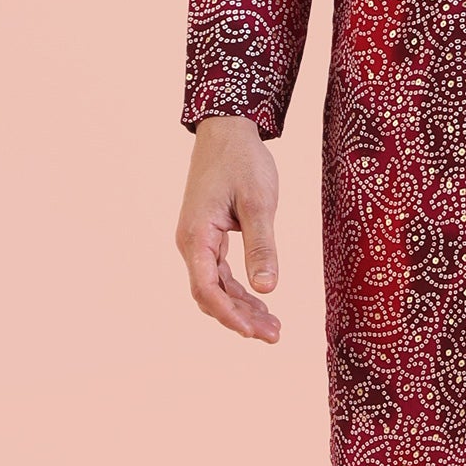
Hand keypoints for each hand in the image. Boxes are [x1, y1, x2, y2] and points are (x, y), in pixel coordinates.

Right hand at [176, 116, 282, 339]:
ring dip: (242, 308)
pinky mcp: (208, 237)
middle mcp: (191, 243)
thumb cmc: (242, 160)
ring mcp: (198, 242)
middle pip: (211, 295)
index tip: (254, 332)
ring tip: (273, 326)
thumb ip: (262, 245)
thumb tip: (267, 288)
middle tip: (274, 335)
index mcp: (197, 236)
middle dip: (240, 319)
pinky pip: (220, 274)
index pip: (207, 289)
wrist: (227, 130)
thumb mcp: (259, 201)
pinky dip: (240, 291)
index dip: (230, 315)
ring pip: (216, 288)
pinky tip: (261, 302)